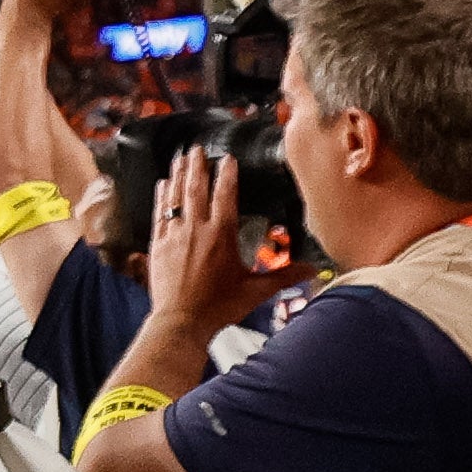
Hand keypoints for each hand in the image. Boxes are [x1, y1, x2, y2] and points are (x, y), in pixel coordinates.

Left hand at [147, 144, 307, 338]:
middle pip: (196, 189)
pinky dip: (161, 198)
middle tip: (196, 148)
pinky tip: (162, 186)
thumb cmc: (218, 307)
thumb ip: (284, 276)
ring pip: (175, 198)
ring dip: (177, 176)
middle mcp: (196, 230)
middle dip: (197, 166)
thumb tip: (313, 271)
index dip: (226, 174)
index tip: (226, 158)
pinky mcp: (158, 246)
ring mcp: (174, 236)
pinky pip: (159, 214)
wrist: (180, 322)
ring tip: (179, 159)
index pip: (225, 195)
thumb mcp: (255, 291)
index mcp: (221, 235)